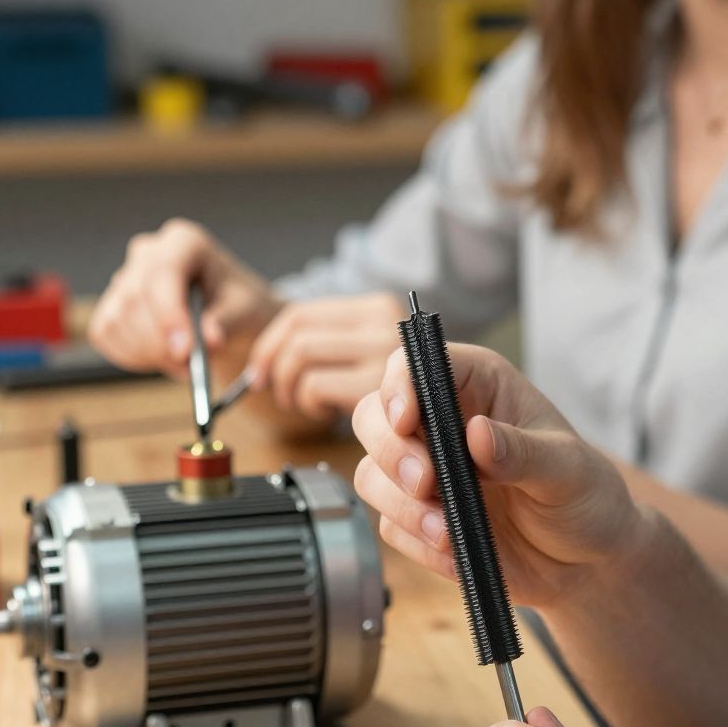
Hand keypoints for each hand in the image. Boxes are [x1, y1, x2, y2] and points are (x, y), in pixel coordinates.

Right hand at [88, 219, 276, 377]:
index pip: (163, 273)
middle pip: (135, 299)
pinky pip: (106, 334)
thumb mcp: (246, 309)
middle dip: (160, 344)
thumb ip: (228, 321)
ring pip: (117, 320)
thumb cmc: (237, 304)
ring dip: (149, 354)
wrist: (226, 315)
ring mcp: (124, 278)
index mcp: (184, 242)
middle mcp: (147, 253)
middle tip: (190, 370)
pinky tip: (162, 359)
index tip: (185, 351)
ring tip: (185, 364)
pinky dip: (132, 357)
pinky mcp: (110, 306)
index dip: (169, 314)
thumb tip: (210, 340)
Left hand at [245, 293, 405, 419]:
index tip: (260, 370)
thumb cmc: (409, 398)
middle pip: (296, 332)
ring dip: (293, 388)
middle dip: (273, 367)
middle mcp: (385, 321)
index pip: (301, 312)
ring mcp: (384, 351)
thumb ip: (336, 347)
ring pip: (300, 354)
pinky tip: (329, 414)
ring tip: (308, 404)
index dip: (270, 343)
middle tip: (279, 394)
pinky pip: (315, 385)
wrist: (467, 418)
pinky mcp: (377, 385)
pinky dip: (310, 404)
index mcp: (379, 308)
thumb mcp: (372, 358)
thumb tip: (266, 361)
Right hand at [352, 343, 646, 608]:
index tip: (406, 420)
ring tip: (446, 533)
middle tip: (426, 485)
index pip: (416, 364)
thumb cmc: (585, 496)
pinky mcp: (420, 518)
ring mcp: (427, 472)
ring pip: (373, 475)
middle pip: (374, 417)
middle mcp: (443, 423)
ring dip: (402, 507)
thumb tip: (477, 433)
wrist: (586, 561)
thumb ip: (523, 452)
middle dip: (392, 453)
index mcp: (478, 386)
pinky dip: (417, 544)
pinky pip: (391, 527)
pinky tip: (458, 554)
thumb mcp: (568, 470)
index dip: (400, 386)